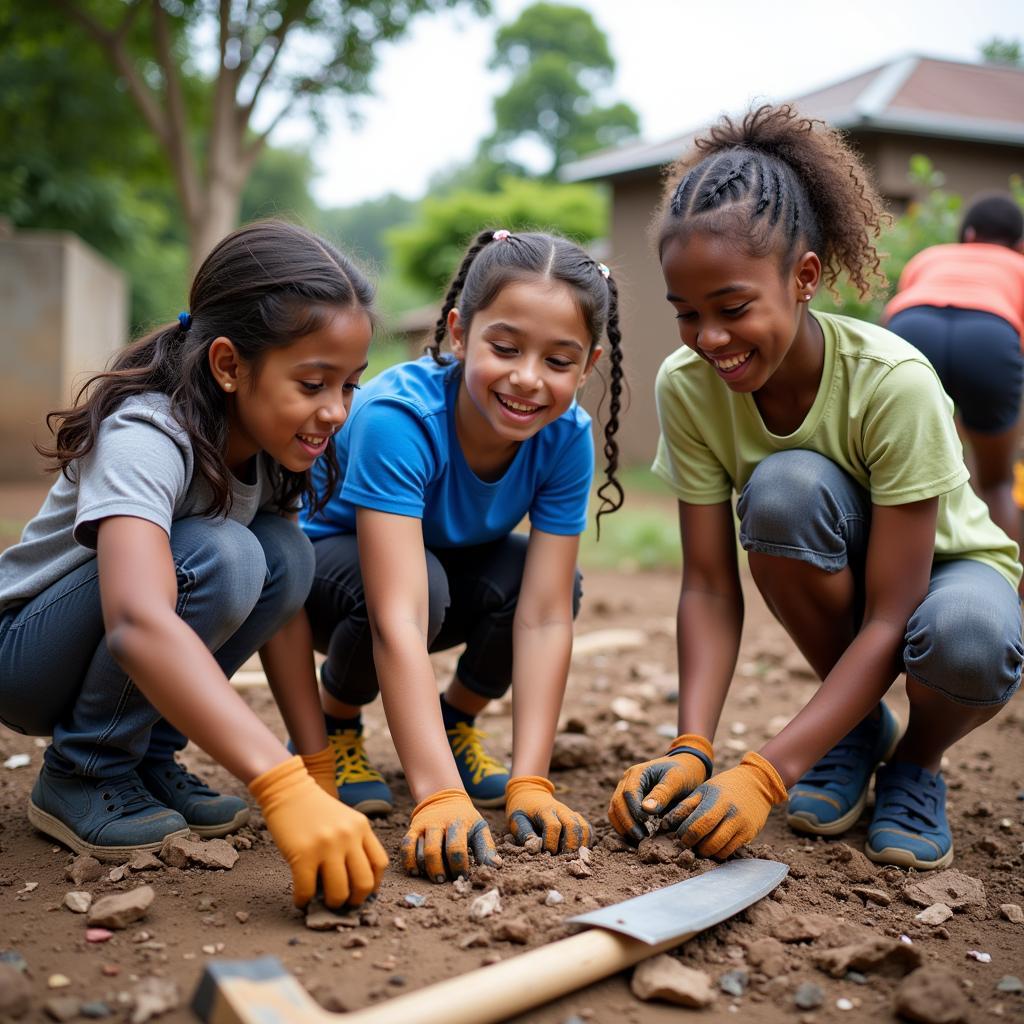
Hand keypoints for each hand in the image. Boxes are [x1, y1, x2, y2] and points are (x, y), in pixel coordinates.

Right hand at [249, 756, 387, 907]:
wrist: (288, 789)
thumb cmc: (314, 808)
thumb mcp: (344, 819)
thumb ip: (353, 843)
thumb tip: (353, 885)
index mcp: (361, 827)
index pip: (380, 864)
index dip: (373, 884)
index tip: (363, 892)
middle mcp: (348, 836)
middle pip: (364, 883)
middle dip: (355, 901)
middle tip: (344, 903)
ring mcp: (326, 846)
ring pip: (339, 892)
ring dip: (332, 904)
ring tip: (322, 903)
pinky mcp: (302, 854)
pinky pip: (307, 890)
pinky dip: (304, 901)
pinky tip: (301, 899)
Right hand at [401, 788, 500, 882]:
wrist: (444, 798)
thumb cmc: (465, 819)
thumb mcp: (479, 828)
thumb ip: (486, 848)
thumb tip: (495, 867)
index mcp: (459, 822)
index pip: (456, 849)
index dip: (459, 867)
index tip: (462, 877)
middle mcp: (439, 822)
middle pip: (434, 851)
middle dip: (439, 871)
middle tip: (444, 881)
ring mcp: (424, 825)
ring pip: (420, 851)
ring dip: (426, 869)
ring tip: (434, 878)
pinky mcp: (413, 828)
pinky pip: (406, 846)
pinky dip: (409, 862)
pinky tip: (416, 872)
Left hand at [506, 776, 592, 852]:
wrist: (530, 795)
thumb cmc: (523, 811)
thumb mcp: (517, 820)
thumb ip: (525, 834)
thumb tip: (534, 849)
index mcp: (544, 810)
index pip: (553, 826)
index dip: (551, 843)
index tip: (546, 853)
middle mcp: (560, 810)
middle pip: (572, 825)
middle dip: (570, 845)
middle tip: (563, 859)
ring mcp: (570, 813)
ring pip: (583, 826)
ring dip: (580, 844)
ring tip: (572, 857)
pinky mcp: (575, 818)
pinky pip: (586, 828)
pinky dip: (586, 840)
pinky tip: (578, 851)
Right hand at [607, 734, 712, 843]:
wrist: (685, 768)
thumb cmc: (683, 773)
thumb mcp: (676, 780)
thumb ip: (662, 793)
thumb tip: (646, 809)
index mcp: (637, 773)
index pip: (628, 793)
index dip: (634, 810)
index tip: (646, 823)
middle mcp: (627, 781)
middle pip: (617, 803)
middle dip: (627, 822)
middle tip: (641, 837)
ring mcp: (625, 791)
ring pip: (614, 810)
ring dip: (623, 826)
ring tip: (639, 838)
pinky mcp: (628, 801)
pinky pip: (618, 815)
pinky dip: (623, 827)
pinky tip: (637, 836)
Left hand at [665, 751, 787, 858]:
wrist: (756, 784)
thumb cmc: (723, 787)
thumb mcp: (703, 790)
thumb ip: (685, 806)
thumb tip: (665, 824)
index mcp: (717, 800)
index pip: (698, 825)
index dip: (685, 835)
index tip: (680, 836)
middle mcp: (732, 814)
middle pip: (709, 841)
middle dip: (694, 846)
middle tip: (688, 844)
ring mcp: (742, 826)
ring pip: (719, 850)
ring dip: (705, 852)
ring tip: (699, 846)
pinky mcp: (749, 835)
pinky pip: (730, 852)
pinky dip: (718, 853)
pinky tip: (712, 846)